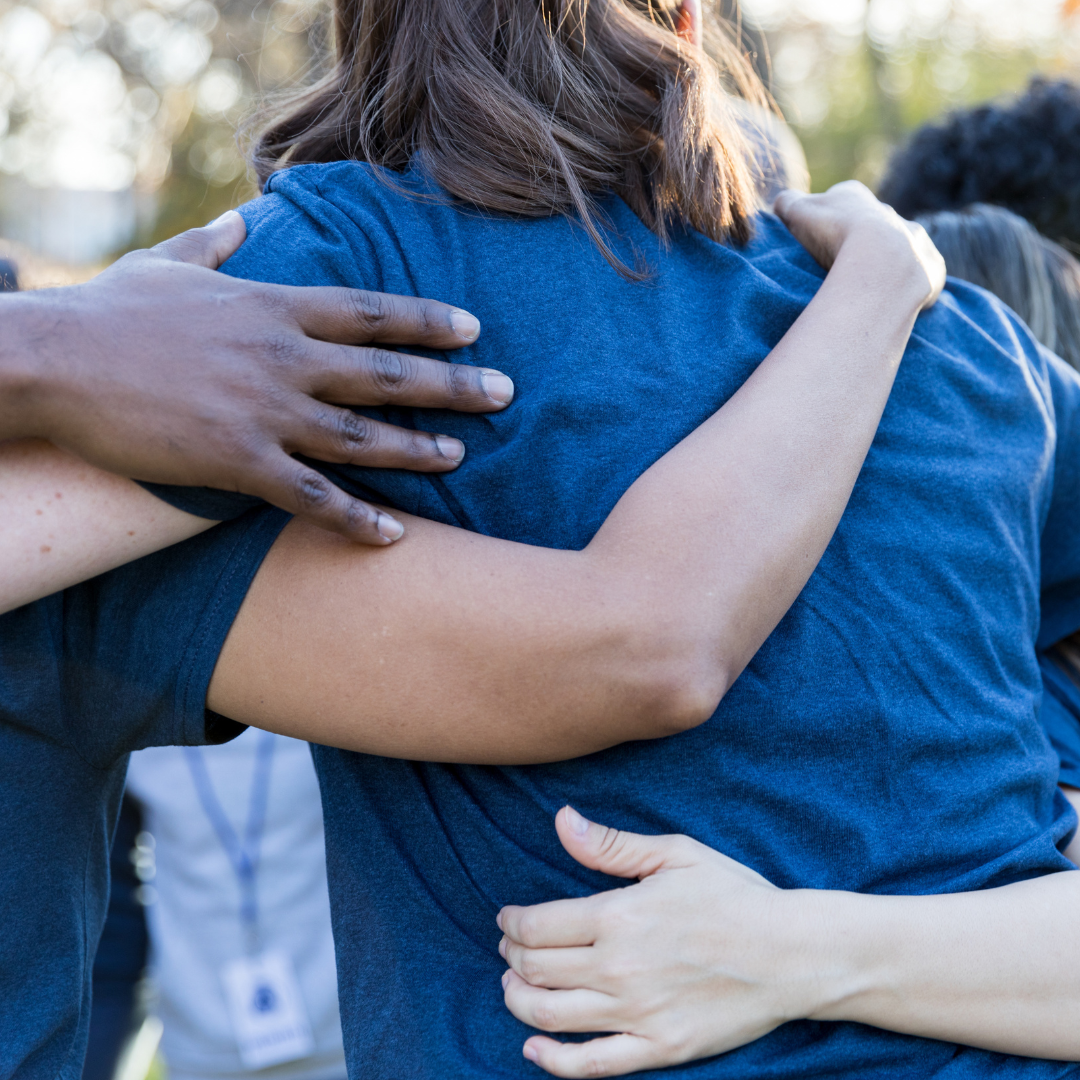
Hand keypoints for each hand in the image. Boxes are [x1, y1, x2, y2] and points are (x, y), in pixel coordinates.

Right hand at [1, 212, 513, 543]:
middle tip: (505, 395)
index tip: (475, 329)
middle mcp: (282, 357)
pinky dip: (355, 519)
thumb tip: (237, 221)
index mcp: (272, 306)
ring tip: (461, 458)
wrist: (52, 361)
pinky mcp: (236, 462)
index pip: (370, 311)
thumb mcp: (165, 264)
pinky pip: (311, 497)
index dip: (427, 320)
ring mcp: (263, 411)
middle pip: (386, 373)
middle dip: (452, 385)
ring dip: (418, 450)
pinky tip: (393, 535)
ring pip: (361, 437)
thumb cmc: (107, 313)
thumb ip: (212, 246)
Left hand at [497, 807, 827, 1077]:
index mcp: (619, 916)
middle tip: (510, 947)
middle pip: (535, 969)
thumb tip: (560, 821)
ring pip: (549, 1015)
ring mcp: (636, 1014)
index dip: (511, 922)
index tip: (507, 918)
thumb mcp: (675, 854)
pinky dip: (552, 1059)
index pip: (537, 925)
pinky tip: (533, 1046)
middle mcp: (618, 968)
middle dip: (512, 955)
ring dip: (518, 1000)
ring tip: (513, 985)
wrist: (792, 954)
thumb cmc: (734, 895)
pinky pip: (590, 1065)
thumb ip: (611, 844)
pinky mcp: (658, 1048)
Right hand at [774, 180, 945, 311]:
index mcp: (854, 196)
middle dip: (856, 244)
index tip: (815, 240)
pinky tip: (891, 302)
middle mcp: (889, 214)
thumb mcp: (796, 212)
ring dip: (884, 266)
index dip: (824, 221)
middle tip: (838, 269)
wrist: (880, 259)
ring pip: (898, 251)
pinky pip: (918, 277)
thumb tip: (783, 203)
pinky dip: (907, 288)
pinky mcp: (930, 267)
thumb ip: (786, 204)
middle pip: (869, 227)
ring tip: (865, 290)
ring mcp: (914, 239)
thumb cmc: (833, 233)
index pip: (837, 202)